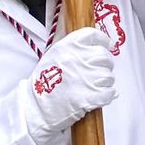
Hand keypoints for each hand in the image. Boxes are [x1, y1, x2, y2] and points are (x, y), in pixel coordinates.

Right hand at [23, 27, 118, 144]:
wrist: (34, 109)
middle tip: (100, 71)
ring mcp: (83, 78)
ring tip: (96, 86)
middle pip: (104, 56)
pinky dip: (108, 95)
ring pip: (108, 75)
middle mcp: (76, 60)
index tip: (108, 46)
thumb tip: (95, 46)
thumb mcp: (53, 57)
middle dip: (105, 64)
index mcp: (66, 47)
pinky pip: (109, 92)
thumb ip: (73, 49)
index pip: (92, 35)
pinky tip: (102, 95)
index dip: (103, 40)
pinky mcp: (89, 97)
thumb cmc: (43, 85)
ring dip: (105, 82)